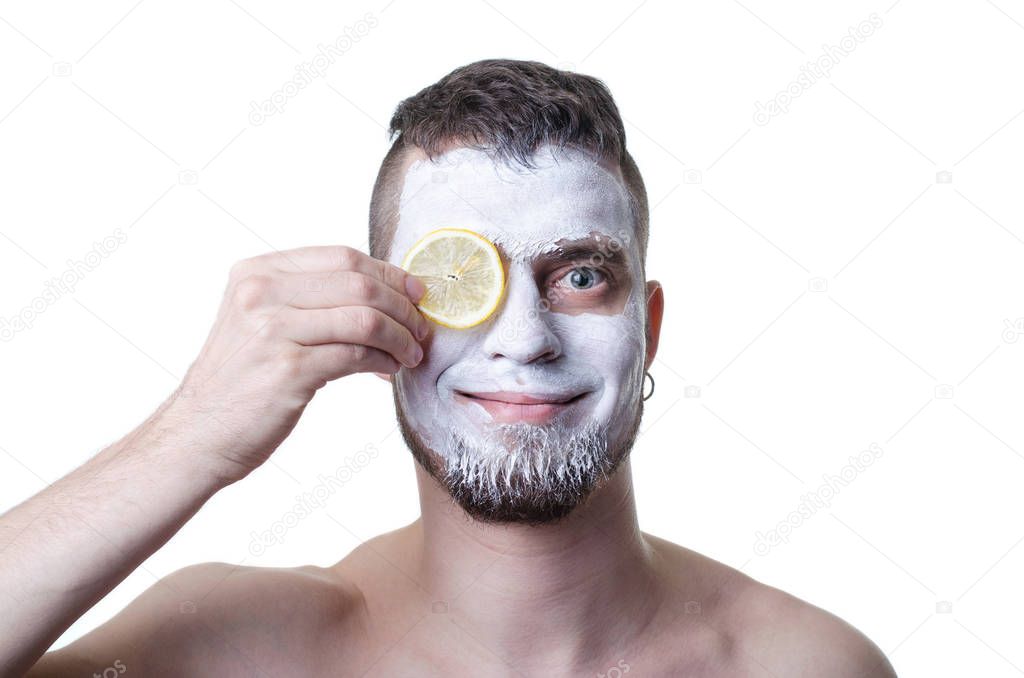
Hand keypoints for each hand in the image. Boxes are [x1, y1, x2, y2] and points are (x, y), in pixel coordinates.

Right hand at [165, 245, 427, 482]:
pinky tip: (388, 371)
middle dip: (402, 307)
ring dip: (400, 337)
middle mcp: (261, 293)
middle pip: (359, 283)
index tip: (415, 293)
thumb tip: (383, 292)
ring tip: (411, 354)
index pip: (342, 257)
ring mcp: (272, 330)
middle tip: (421, 329)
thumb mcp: (260, 320)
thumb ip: (308, 299)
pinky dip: (384, 361)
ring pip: (365, 318)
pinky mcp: (288, 370)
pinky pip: (357, 356)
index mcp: (257, 272)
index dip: (389, 273)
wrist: (198, 434)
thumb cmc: (239, 381)